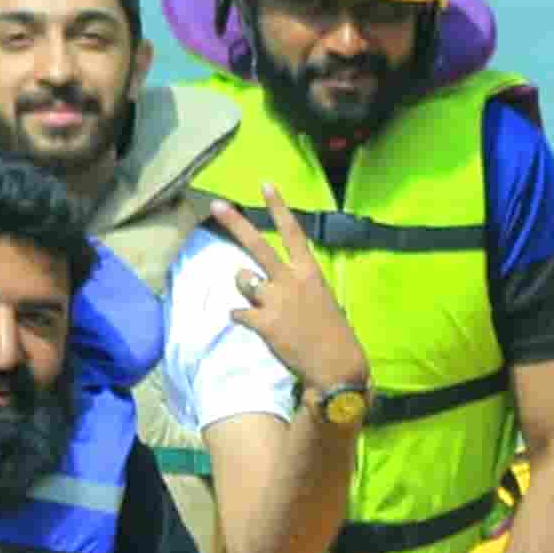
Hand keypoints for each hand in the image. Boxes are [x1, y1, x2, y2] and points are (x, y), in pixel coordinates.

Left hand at [215, 190, 368, 389]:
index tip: (265, 185)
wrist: (337, 366)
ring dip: (244, 286)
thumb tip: (268, 284)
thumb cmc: (334, 333)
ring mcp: (275, 300)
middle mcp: (290, 280)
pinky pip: (238, 313)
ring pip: (242, 279)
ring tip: (258, 299)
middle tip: (216, 204)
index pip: (292, 231)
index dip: (278, 207)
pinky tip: (253, 324)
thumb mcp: (322, 300)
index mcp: (310, 272)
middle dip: (235, 222)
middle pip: (257, 245)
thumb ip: (297, 286)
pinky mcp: (263, 323)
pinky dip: (241, 317)